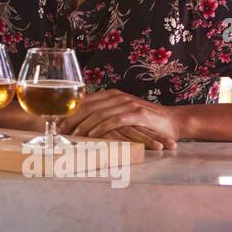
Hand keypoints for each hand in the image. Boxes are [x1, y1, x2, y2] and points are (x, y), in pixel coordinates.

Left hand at [61, 90, 180, 149]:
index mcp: (112, 95)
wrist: (174, 122)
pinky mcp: (137, 114)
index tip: (57, 123)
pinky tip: (92, 136)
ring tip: (73, 136)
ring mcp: (127, 104)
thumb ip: (107, 115)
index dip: (70, 112)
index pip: (85, 101)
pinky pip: (114, 121)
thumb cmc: (147, 122)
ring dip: (84, 125)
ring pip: (99, 113)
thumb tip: (84, 123)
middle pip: (88, 106)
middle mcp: (117, 97)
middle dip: (72, 119)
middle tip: (60, 131)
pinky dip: (101, 129)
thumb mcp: (123, 114)